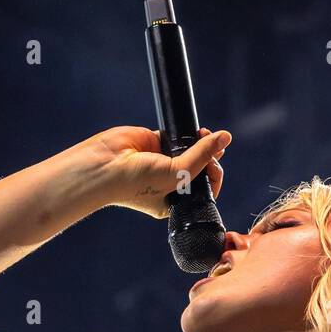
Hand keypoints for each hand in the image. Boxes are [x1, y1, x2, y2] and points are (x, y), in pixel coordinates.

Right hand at [81, 124, 230, 218]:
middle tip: (211, 149)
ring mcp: (163, 162)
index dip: (214, 175)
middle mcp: (170, 182)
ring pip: (191, 150)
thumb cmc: (136, 183)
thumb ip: (202, 156)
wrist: (105, 165)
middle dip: (210, 156)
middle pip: (200, 167)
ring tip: (203, 135)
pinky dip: (185, 132)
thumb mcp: (177, 174)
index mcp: (176, 200)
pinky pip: (177, 136)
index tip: (214, 165)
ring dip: (201, 142)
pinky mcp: (155, 143)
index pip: (204, 189)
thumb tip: (224, 138)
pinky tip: (192, 131)